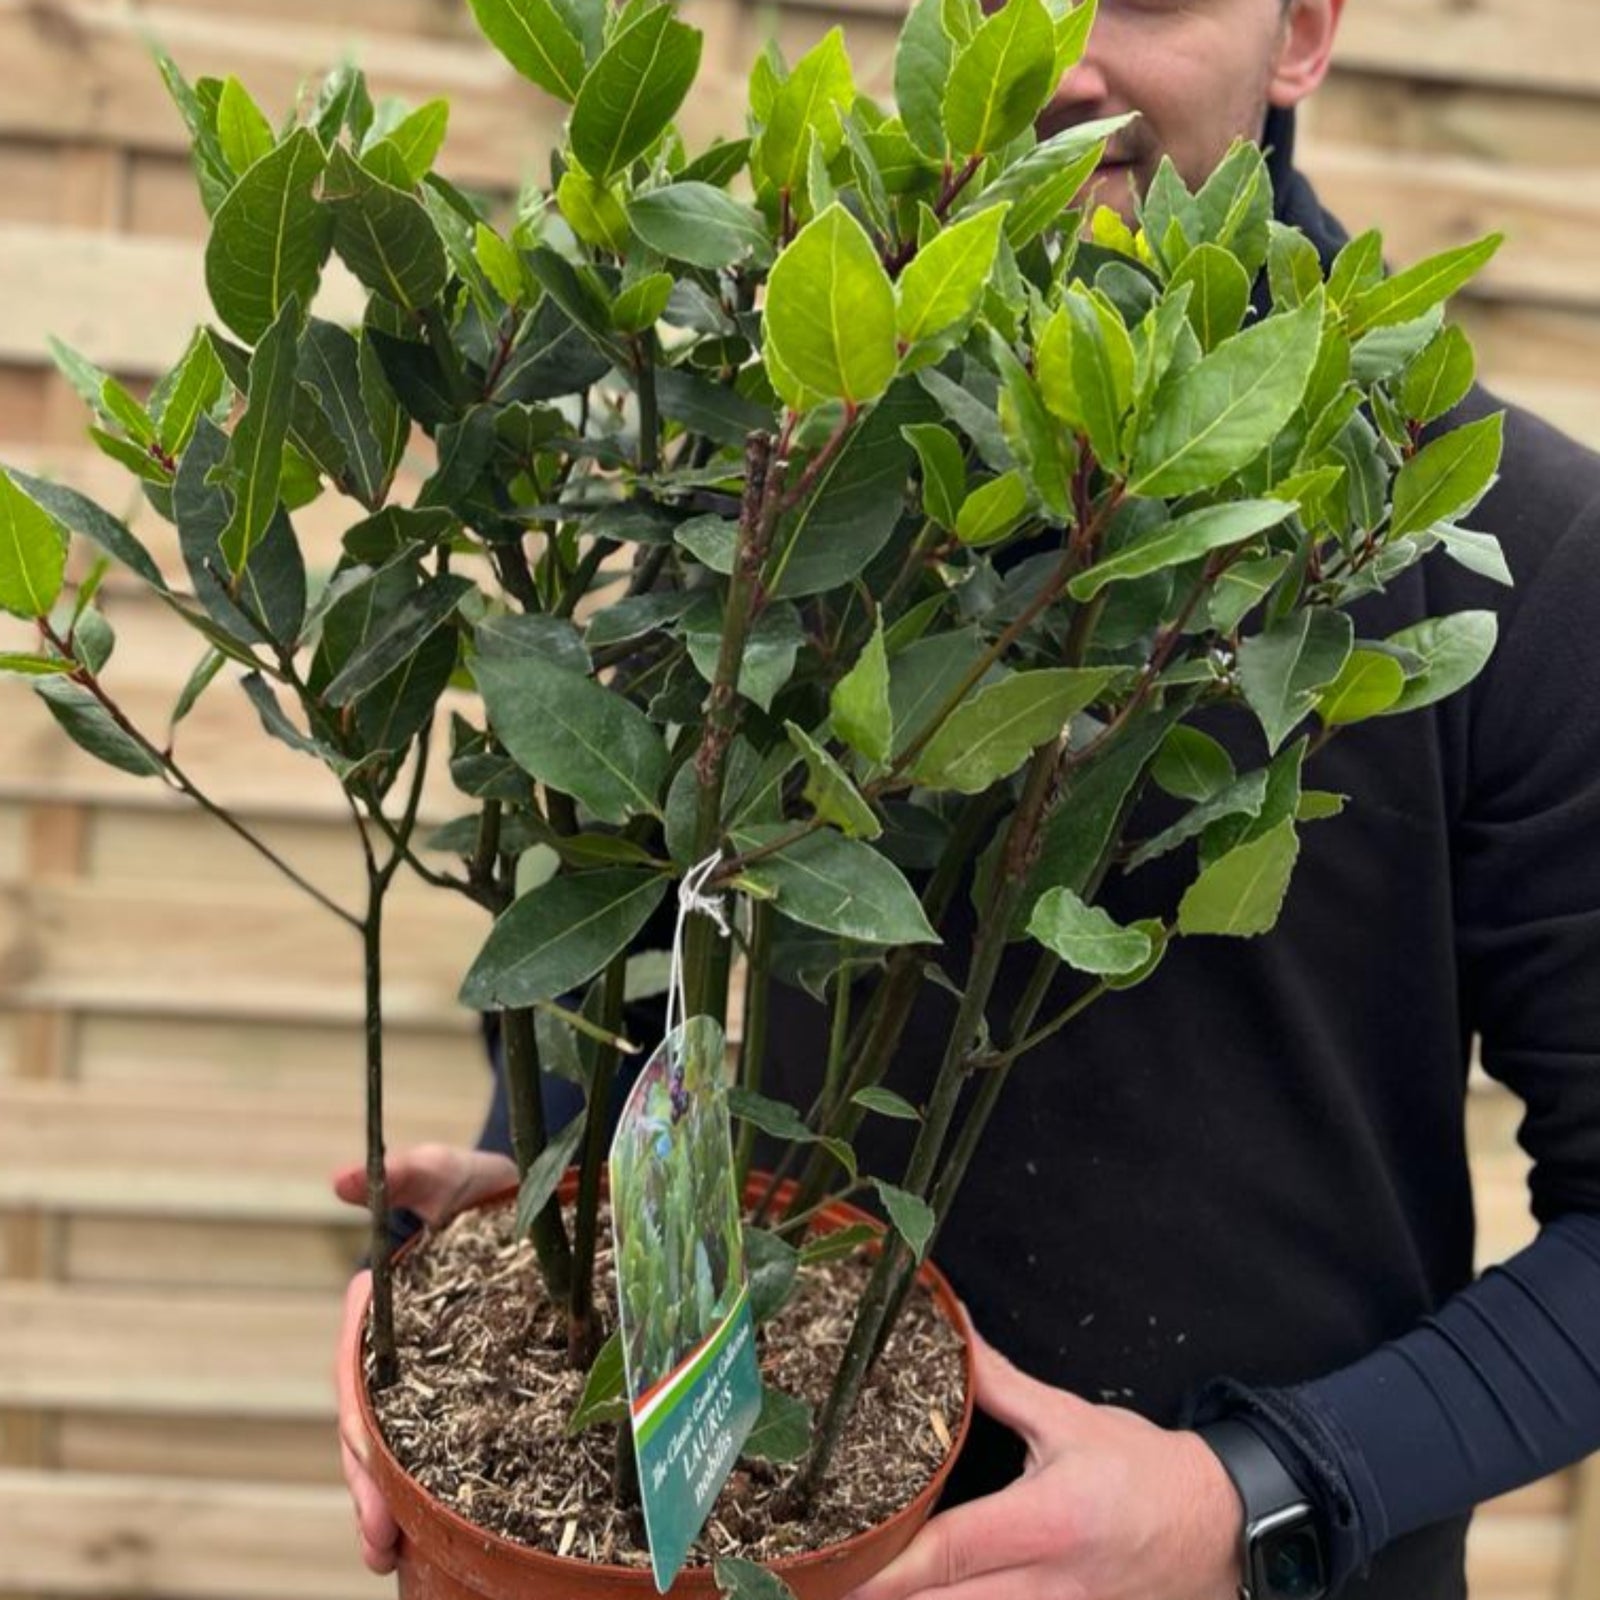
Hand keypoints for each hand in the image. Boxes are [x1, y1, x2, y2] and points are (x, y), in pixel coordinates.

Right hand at [332, 1145, 517, 1573]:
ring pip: (398, 1449)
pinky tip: (436, 1537)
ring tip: (393, 1557)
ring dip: (390, 1505)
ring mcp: (429, 1377)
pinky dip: (433, 1490)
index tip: (363, 1469)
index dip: (355, 1429)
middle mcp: (394, 1353)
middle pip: (369, 1430)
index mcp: (377, 1311)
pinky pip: (442, 1445)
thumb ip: (408, 1171)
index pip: (355, 1378)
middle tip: (381, 1545)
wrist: (535, 1196)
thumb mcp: (448, 1173)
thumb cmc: (482, 1184)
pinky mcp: (467, 1390)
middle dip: (369, 1489)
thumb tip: (342, 1180)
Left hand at [843, 1322, 1243, 1599]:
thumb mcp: (1069, 1419)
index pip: (950, 1553)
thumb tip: (951, 1331)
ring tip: (856, 1594)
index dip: (888, 1566)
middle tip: (823, 1585)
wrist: (1222, 1528)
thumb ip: (998, 1384)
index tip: (836, 1567)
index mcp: (1046, 1522)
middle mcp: (1049, 1586)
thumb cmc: (1144, 1472)